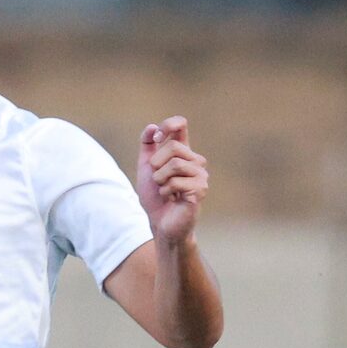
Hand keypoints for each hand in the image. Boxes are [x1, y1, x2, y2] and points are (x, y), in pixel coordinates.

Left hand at [136, 116, 208, 243]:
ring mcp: (200, 174)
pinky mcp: (200, 189)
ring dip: (160, 179)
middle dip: (156, 164)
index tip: (156, 137)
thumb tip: (153, 127)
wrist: (160, 223)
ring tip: (164, 189)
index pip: (181, 125)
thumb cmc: (155, 197)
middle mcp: (195, 160)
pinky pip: (176, 181)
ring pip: (175, 164)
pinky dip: (166, 190)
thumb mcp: (146, 168)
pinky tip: (170, 198)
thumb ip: (147, 146)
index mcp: (183, 152)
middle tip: (157, 179)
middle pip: (173, 146)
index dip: (168, 125)